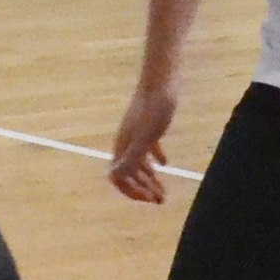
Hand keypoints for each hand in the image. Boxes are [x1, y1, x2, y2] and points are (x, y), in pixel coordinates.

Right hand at [106, 81, 177, 203]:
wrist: (162, 79)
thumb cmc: (155, 107)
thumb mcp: (146, 136)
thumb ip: (132, 157)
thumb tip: (115, 178)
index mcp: (123, 147)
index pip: (119, 178)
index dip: (132, 192)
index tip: (149, 200)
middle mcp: (126, 142)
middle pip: (130, 174)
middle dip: (144, 190)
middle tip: (161, 200)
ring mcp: (137, 133)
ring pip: (139, 163)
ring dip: (150, 179)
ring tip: (163, 190)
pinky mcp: (149, 125)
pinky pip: (148, 148)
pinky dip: (155, 159)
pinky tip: (165, 163)